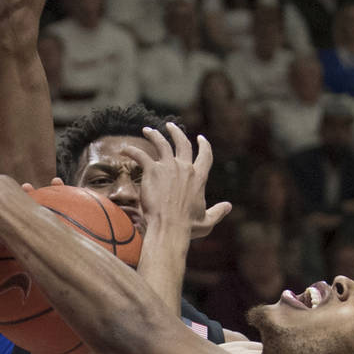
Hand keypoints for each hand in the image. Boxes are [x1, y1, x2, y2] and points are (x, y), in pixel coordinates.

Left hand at [121, 123, 230, 240]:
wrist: (169, 227)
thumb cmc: (188, 227)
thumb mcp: (207, 220)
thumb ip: (218, 211)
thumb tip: (229, 206)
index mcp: (199, 178)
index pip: (205, 156)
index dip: (204, 145)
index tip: (200, 138)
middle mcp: (185, 168)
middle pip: (182, 143)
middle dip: (176, 132)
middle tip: (170, 126)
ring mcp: (168, 167)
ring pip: (161, 143)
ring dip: (154, 135)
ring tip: (147, 130)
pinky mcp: (152, 170)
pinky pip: (140, 155)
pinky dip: (131, 151)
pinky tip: (124, 149)